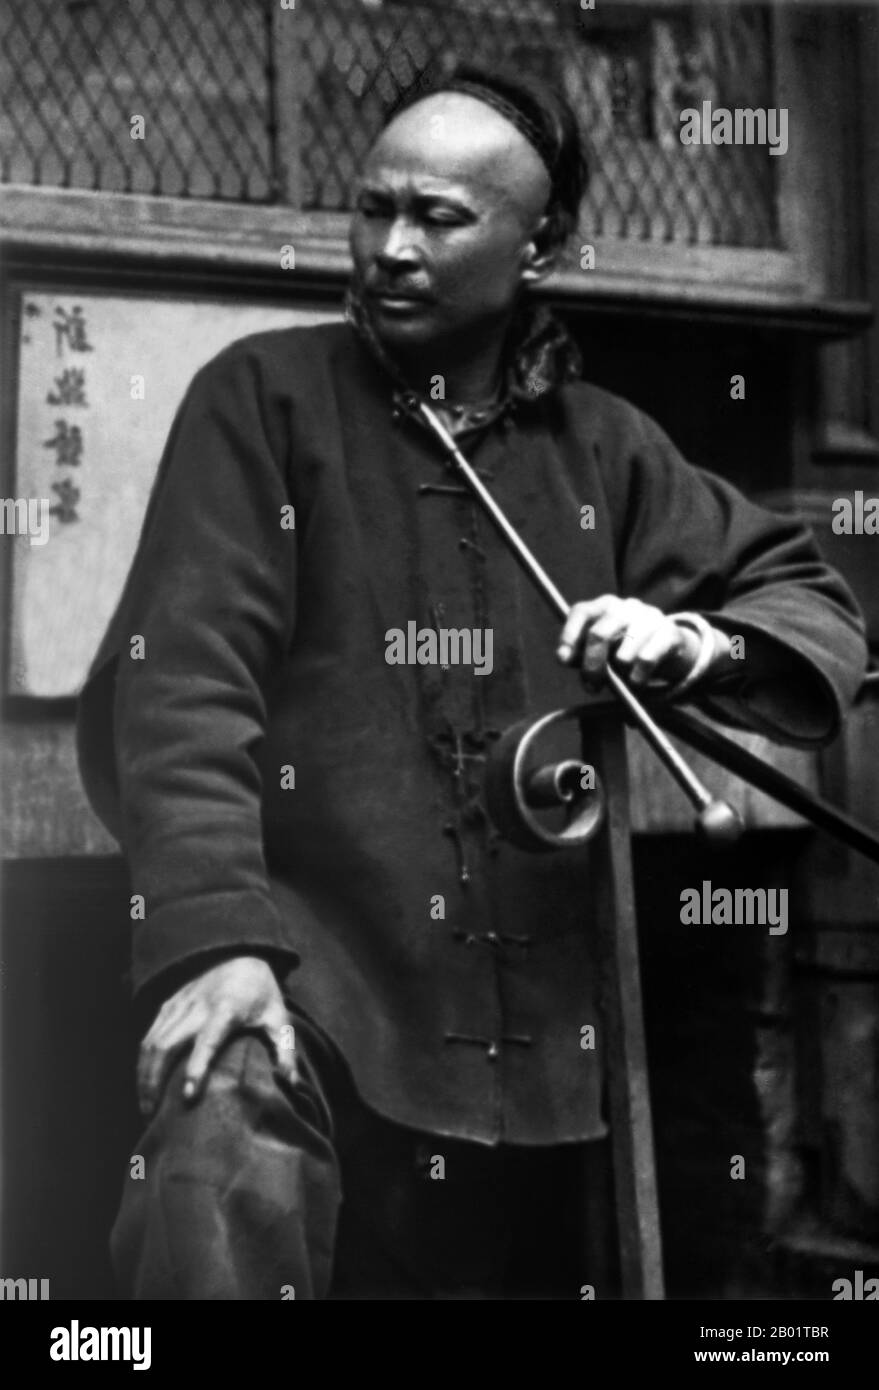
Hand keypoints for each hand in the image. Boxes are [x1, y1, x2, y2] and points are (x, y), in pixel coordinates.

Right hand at [137, 955, 297, 1116]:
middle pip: (167, 1045)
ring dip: (144, 1076)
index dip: (197, 1067)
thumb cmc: (262, 994)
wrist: (241, 955)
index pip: (208, 1040)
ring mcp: (180, 1003)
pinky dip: (143, 1062)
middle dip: (154, 1081)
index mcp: (228, 1009)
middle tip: (152, 1116)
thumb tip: (291, 1083)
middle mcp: (198, 1006)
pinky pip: (149, 1035)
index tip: (188, 1096)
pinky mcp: (169, 1004)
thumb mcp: (279, 1018)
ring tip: (146, 1108)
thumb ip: (286, 1050)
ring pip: (152, 1042)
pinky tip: (145, 1084)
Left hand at [557, 595, 705, 688]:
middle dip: (592, 666)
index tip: (564, 660)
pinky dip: (638, 679)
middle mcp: (626, 606)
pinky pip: (646, 661)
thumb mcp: (603, 648)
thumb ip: (581, 653)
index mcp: (604, 605)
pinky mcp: (669, 633)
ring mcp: (650, 617)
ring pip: (624, 655)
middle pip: (600, 634)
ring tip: (624, 678)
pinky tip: (637, 681)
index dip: (569, 636)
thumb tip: (564, 658)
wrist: (668, 645)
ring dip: (619, 675)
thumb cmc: (625, 647)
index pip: (581, 612)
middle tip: (591, 687)